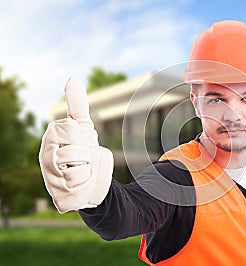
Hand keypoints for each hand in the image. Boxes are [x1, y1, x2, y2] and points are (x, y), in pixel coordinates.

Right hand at [39, 77, 112, 212]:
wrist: (93, 182)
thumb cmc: (85, 152)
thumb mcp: (83, 128)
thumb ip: (77, 104)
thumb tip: (72, 78)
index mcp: (50, 137)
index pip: (70, 128)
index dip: (83, 135)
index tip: (82, 142)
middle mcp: (45, 155)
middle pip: (76, 145)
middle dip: (87, 151)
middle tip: (84, 158)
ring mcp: (49, 175)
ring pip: (77, 163)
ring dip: (87, 167)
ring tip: (82, 170)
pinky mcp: (57, 193)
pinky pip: (78, 181)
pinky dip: (86, 181)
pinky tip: (80, 184)